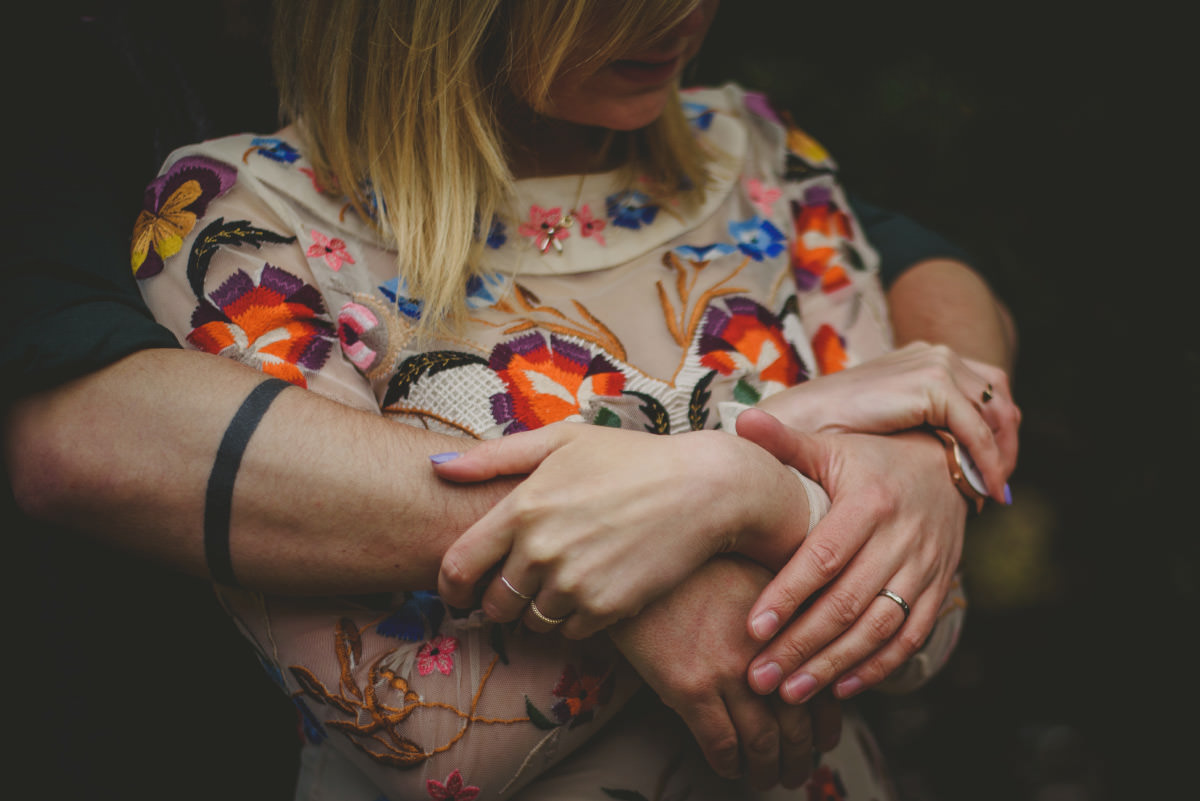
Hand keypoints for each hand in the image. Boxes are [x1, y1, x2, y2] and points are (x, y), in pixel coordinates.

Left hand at [434, 423, 809, 638]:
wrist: (702, 489)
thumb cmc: (630, 459)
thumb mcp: (562, 441)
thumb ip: (495, 456)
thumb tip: (436, 467)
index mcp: (522, 507)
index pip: (457, 567)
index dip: (450, 587)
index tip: (459, 591)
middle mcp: (541, 550)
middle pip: (493, 604)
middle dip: (500, 599)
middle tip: (521, 584)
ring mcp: (574, 583)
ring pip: (531, 622)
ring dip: (539, 609)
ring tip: (566, 578)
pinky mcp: (606, 609)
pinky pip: (570, 632)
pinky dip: (576, 618)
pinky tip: (595, 586)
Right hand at [609, 556, 841, 789]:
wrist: (636, 560)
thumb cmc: (690, 565)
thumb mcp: (748, 576)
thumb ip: (777, 615)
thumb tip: (795, 659)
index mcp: (785, 623)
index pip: (822, 687)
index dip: (825, 725)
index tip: (822, 741)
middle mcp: (765, 650)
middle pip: (796, 723)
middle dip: (800, 757)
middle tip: (795, 772)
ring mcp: (728, 670)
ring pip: (762, 741)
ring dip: (767, 769)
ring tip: (764, 779)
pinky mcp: (690, 687)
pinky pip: (720, 742)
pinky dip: (729, 763)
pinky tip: (729, 767)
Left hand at [734, 409, 965, 703]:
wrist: (945, 467)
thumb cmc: (870, 460)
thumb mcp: (831, 446)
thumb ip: (784, 442)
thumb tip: (739, 419)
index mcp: (869, 502)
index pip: (824, 557)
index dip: (788, 595)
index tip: (752, 629)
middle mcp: (902, 537)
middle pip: (848, 602)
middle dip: (802, 645)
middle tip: (760, 678)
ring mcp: (925, 567)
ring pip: (879, 627)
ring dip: (833, 665)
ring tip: (790, 693)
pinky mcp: (938, 589)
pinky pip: (911, 637)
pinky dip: (877, 667)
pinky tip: (840, 688)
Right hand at [756, 341, 1018, 502]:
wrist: (798, 423)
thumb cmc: (831, 431)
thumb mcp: (886, 424)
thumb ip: (919, 428)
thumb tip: (951, 458)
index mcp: (923, 358)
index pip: (983, 389)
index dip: (995, 431)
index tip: (989, 472)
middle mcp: (934, 353)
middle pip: (999, 396)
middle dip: (1006, 442)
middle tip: (998, 485)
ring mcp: (935, 364)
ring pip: (996, 412)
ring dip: (1001, 454)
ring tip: (991, 491)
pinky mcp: (931, 384)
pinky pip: (977, 429)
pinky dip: (984, 461)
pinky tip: (981, 489)